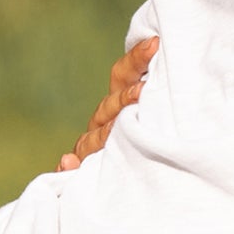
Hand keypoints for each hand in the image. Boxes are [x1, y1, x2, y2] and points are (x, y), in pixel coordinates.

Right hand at [58, 38, 157, 170]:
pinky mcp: (83, 173)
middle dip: (124, 98)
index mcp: (122, 103)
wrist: (145, 191)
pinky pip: (70, 172)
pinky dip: (68, 167)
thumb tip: (158, 41)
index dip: (137, 59)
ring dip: (103, 132)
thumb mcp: (166, 115)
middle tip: (142, 91)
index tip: (155, 43)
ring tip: (114, 128)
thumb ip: (165, 88)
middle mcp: (105, 123)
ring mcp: (93, 148)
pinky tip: (68, 162)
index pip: (125, 75)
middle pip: (109, 107)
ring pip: (92, 138)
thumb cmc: (164, 142)